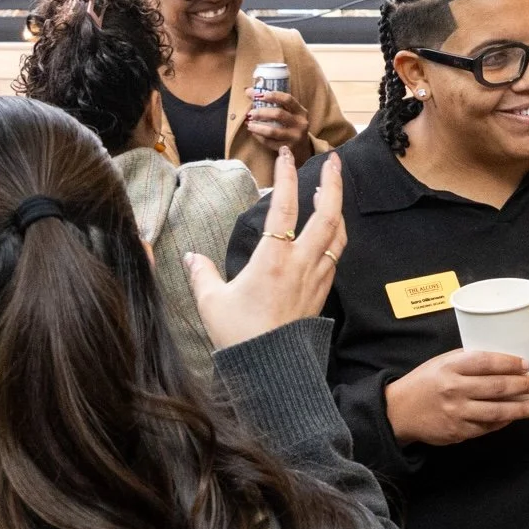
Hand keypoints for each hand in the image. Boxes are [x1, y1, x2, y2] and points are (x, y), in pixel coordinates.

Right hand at [184, 148, 343, 348]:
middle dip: (333, 183)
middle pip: (328, 214)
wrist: (272, 371)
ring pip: (338, 234)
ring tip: (332, 191)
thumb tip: (190, 257)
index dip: (286, 178)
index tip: (286, 156)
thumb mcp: (212, 302)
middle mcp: (301, 263)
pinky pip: (336, 255)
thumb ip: (202, 274)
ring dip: (338, 208)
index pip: (284, 207)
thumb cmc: (240, 335)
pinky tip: (331, 232)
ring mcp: (316, 277)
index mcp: (273, 259)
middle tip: (333, 161)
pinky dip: (337, 235)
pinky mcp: (322, 293)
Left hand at [245, 87, 312, 161]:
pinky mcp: (288, 148)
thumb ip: (272, 102)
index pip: (288, 99)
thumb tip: (249, 91)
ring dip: (258, 127)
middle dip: (262, 113)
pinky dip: (259, 137)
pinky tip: (254, 133)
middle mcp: (300, 124)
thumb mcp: (289, 113)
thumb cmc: (291, 125)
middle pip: (278, 114)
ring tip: (249, 124)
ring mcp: (295, 137)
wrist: (302, 148)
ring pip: (272, 131)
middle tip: (251, 113)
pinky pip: (270, 142)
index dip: (274, 96)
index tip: (260, 95)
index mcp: (301, 112)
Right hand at [384, 349, 528, 445]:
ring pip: (497, 411)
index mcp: (450, 368)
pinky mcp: (458, 432)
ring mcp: (457, 413)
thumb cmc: (424, 383)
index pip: (487, 362)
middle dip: (522, 385)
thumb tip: (501, 362)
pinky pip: (487, 427)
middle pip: (497, 387)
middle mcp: (454, 390)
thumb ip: (467, 361)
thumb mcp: (441, 363)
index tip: (525, 365)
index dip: (510, 363)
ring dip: (520, 408)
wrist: (399, 411)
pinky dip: (503, 421)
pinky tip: (513, 416)